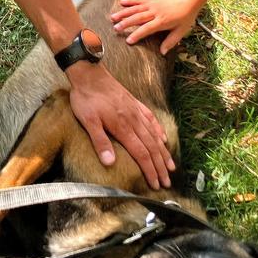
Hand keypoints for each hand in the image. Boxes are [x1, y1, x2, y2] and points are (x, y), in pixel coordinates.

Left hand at [65, 62, 173, 189]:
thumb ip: (100, 141)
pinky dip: (159, 130)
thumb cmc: (86, 98)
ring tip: (171, 165)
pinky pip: (151, 119)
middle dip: (160, 166)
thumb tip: (110, 163)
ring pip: (154, 135)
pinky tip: (163, 138)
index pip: (141, 154)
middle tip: (167, 182)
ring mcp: (136, 111)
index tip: (156, 184)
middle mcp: (134, 120)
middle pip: (152, 147)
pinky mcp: (134, 103)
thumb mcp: (88, 121)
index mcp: (123, 127)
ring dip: (163, 152)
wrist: (89, 73)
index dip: (150, 170)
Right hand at [111, 0, 199, 54]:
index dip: (137, 35)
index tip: (128, 41)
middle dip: (125, 23)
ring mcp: (152, 5)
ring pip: (135, 9)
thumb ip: (171, 41)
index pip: (147, 29)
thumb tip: (162, 53)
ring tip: (113, 17)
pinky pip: (139, 0)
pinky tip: (121, 3)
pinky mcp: (152, 0)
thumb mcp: (181, 31)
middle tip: (115, 29)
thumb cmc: (186, 15)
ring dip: (123, 13)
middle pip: (138, 18)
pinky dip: (130, 1)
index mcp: (162, 21)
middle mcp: (155, 12)